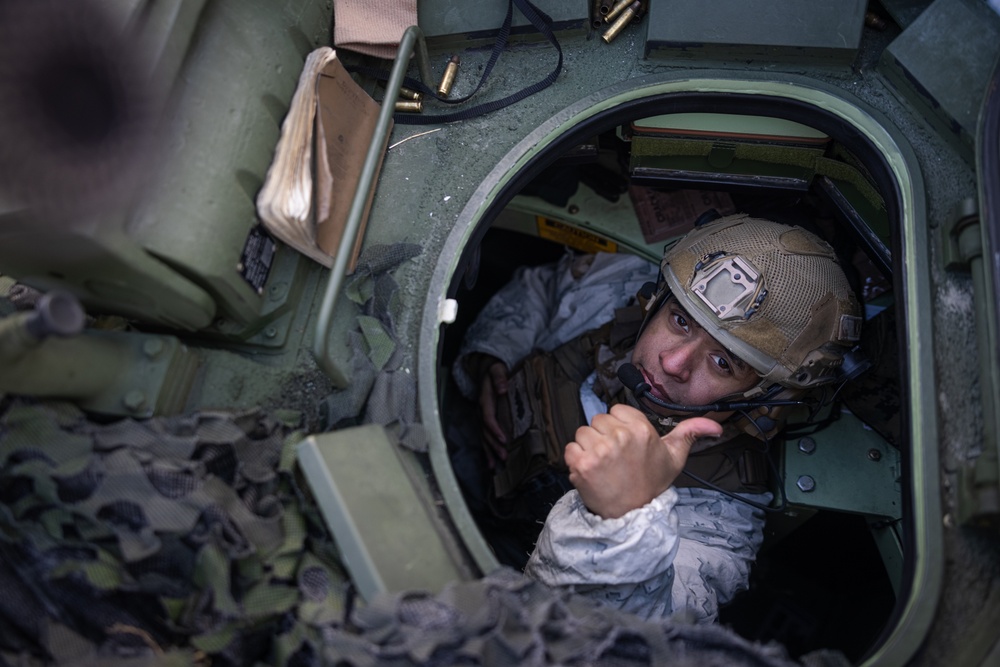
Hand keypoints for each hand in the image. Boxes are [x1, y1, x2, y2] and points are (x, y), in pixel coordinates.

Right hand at [478, 360, 509, 468]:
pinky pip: (483, 437)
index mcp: (484, 400)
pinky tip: (490, 463)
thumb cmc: (494, 369)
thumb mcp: (497, 369)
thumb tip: (502, 389)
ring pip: (483, 437)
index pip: (488, 417)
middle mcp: (481, 411)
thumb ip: (499, 378)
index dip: (495, 429)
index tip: (503, 439)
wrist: (484, 368)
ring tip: (495, 465)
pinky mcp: (483, 420)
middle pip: (485, 432)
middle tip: (504, 457)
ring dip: (489, 451)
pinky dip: (486, 450)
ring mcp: (481, 417)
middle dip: (493, 446)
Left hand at [564, 404, 722, 518]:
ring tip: (603, 465)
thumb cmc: (651, 483)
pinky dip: (575, 459)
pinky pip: (570, 449)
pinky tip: (591, 471)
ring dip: (588, 447)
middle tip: (614, 457)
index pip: (616, 410)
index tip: (626, 443)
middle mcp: (619, 436)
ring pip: (582, 433)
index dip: (618, 426)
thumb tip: (715, 426)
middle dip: (603, 436)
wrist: (633, 514)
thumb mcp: (674, 457)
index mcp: (640, 429)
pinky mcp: (582, 464)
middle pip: (598, 420)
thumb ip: (690, 434)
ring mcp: (599, 450)